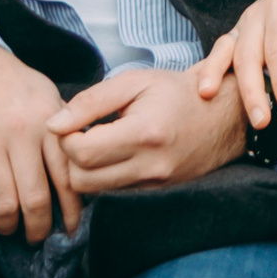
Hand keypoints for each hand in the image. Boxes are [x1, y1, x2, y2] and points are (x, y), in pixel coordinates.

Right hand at [0, 42, 80, 243]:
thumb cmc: (9, 81)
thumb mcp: (46, 94)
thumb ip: (63, 128)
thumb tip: (82, 164)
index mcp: (47, 123)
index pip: (66, 177)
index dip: (70, 211)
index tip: (69, 230)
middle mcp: (20, 134)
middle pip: (35, 200)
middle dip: (37, 228)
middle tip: (35, 236)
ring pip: (3, 204)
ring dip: (6, 225)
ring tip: (7, 227)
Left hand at [49, 68, 248, 193]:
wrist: (222, 117)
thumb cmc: (176, 92)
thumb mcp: (134, 82)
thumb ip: (91, 102)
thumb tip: (54, 124)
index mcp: (144, 133)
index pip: (80, 152)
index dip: (65, 137)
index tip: (71, 121)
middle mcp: (150, 167)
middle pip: (81, 181)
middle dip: (70, 158)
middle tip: (79, 134)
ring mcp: (155, 185)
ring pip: (95, 193)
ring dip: (85, 171)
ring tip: (94, 145)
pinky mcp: (156, 194)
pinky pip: (114, 195)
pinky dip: (104, 179)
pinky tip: (111, 157)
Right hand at [194, 0, 276, 128]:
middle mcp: (258, 13)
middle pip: (248, 54)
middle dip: (252, 90)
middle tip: (261, 122)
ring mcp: (244, 22)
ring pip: (228, 51)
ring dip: (219, 77)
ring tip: (210, 100)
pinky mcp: (237, 32)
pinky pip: (220, 49)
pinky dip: (208, 67)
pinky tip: (202, 88)